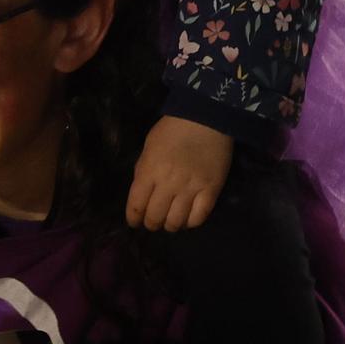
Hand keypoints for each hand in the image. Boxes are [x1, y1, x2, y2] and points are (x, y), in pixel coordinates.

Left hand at [125, 116, 232, 230]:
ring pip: (176, 222)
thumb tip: (142, 193)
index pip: (136, 206)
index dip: (133, 218)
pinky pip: (199, 217)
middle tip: (153, 222)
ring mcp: (191, 189)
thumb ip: (143, 170)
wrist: (206, 117)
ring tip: (170, 222)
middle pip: (155, 217)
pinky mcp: (211, 191)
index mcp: (149, 172)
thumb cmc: (172, 129)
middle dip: (151, 224)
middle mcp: (168, 184)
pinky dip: (191, 223)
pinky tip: (188, 218)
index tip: (134, 222)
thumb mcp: (149, 147)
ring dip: (170, 226)